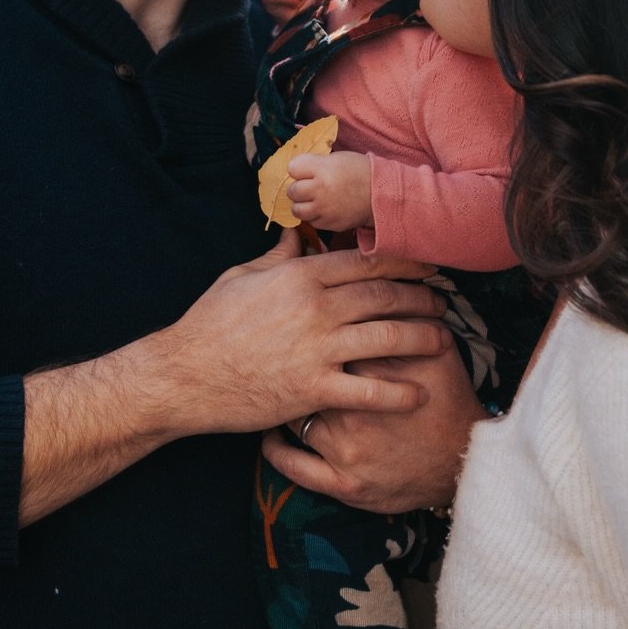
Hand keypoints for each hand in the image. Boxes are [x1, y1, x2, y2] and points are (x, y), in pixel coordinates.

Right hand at [145, 230, 448, 438]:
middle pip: (385, 295)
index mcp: (299, 276)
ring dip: (423, 337)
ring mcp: (316, 348)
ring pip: (387, 336)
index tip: (426, 265)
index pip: (364, 261)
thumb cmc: (209, 325)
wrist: (183, 376)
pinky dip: (399, 392)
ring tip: (444, 341)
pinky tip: (419, 394)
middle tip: (444, 301)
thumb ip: (277, 257)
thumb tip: (298, 234)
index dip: (403, 262)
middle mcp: (315, 307)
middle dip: (421, 297)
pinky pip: (369, 390)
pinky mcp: (313, 389)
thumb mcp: (241, 277)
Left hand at [261, 330, 483, 513]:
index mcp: (373, 374)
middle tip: (279, 348)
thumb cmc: (449, 402)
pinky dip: (276, 450)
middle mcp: (353, 414)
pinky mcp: (342, 485)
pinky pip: (294, 467)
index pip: (328, 338)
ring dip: (282, 403)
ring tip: (273, 385)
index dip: (312, 325)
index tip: (299, 316)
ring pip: (293, 420)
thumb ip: (408, 316)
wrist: (467, 464)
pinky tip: (269, 434)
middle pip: (304, 375)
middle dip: (290, 360)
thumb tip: (386, 278)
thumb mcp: (437, 353)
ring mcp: (345, 452)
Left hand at [286, 151, 372, 230]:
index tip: (305, 170)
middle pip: (292, 190)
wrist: (381, 193)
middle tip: (308, 186)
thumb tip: (297, 171)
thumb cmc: (360, 172)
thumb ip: (316, 164)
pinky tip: (324, 209)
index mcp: (322, 169)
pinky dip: (314, 216)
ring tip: (312, 200)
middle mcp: (320, 189)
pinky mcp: (330, 224)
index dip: (298, 169)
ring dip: (302, 204)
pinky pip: (311, 221)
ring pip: (297, 210)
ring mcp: (324, 209)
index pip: (292, 168)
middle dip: (298, 188)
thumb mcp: (337, 158)